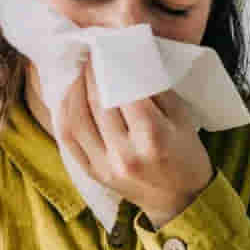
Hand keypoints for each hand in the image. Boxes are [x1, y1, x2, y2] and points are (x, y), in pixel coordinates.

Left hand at [59, 58, 214, 227]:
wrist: (178, 200)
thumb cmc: (185, 154)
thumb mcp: (182, 118)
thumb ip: (156, 90)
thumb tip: (129, 61)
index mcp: (153, 137)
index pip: (124, 92)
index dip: (110, 66)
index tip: (105, 48)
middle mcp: (126, 153)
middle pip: (98, 103)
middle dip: (90, 73)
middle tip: (89, 53)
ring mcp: (106, 166)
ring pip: (76, 119)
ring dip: (73, 89)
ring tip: (78, 72)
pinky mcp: (93, 173)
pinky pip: (68, 139)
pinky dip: (64, 113)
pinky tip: (69, 97)